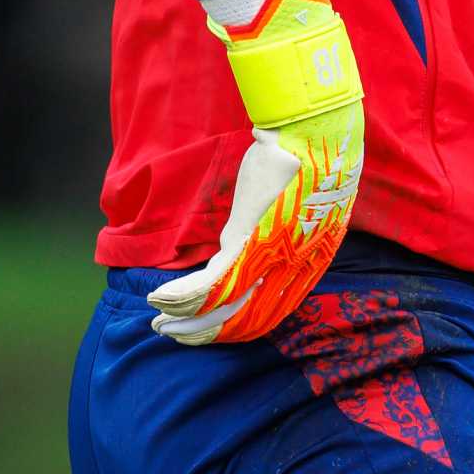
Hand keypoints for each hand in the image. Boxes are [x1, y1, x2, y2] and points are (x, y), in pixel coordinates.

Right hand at [150, 0, 364, 345]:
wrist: (313, 137)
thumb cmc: (303, 163)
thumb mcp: (289, 206)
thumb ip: (267, 227)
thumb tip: (241, 234)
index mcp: (303, 266)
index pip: (268, 312)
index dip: (235, 326)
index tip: (210, 332)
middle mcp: (290, 270)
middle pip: (246, 320)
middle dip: (208, 333)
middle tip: (177, 336)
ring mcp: (270, 259)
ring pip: (225, 308)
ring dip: (188, 320)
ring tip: (161, 325)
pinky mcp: (247, 242)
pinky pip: (211, 283)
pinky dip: (181, 296)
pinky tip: (159, 302)